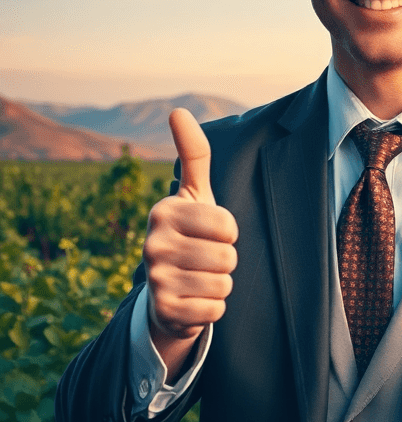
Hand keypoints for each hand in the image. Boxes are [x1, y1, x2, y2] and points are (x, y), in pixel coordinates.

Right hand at [142, 109, 237, 375]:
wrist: (167, 290)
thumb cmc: (191, 234)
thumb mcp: (195, 194)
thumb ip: (193, 154)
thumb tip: (177, 110)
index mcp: (163, 212)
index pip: (227, 225)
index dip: (228, 233)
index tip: (209, 233)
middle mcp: (152, 244)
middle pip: (227, 257)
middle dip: (226, 261)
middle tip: (205, 260)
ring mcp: (155, 279)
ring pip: (223, 284)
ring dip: (220, 284)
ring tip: (200, 278)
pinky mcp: (164, 311)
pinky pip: (215, 310)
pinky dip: (212, 308)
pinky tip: (194, 300)